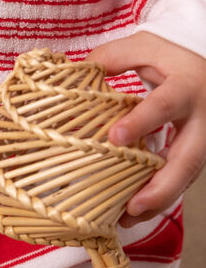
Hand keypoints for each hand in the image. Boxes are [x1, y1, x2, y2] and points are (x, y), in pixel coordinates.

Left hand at [85, 32, 205, 226]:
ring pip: (186, 178)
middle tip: (132, 207)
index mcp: (185, 87)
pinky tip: (131, 214)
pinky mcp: (195, 156)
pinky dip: (158, 200)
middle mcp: (200, 119)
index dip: (141, 121)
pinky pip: (180, 182)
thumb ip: (112, 57)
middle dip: (161, 187)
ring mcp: (202, 141)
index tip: (115, 137)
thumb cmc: (171, 57)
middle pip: (188, 159)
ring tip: (126, 219)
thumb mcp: (146, 47)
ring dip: (158, 203)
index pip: (165, 106)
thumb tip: (74, 75)